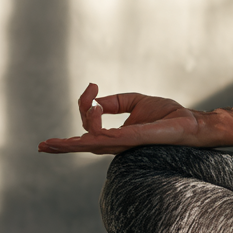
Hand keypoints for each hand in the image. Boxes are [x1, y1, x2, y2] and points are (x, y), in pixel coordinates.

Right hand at [38, 83, 201, 153]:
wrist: (190, 123)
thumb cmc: (168, 115)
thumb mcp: (137, 102)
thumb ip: (116, 102)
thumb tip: (96, 101)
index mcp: (116, 135)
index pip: (91, 124)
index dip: (86, 105)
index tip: (92, 86)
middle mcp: (117, 143)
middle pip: (84, 144)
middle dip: (62, 146)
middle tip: (42, 146)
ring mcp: (124, 143)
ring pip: (90, 145)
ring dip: (69, 144)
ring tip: (50, 144)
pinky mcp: (133, 139)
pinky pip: (107, 139)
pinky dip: (92, 136)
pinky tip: (78, 140)